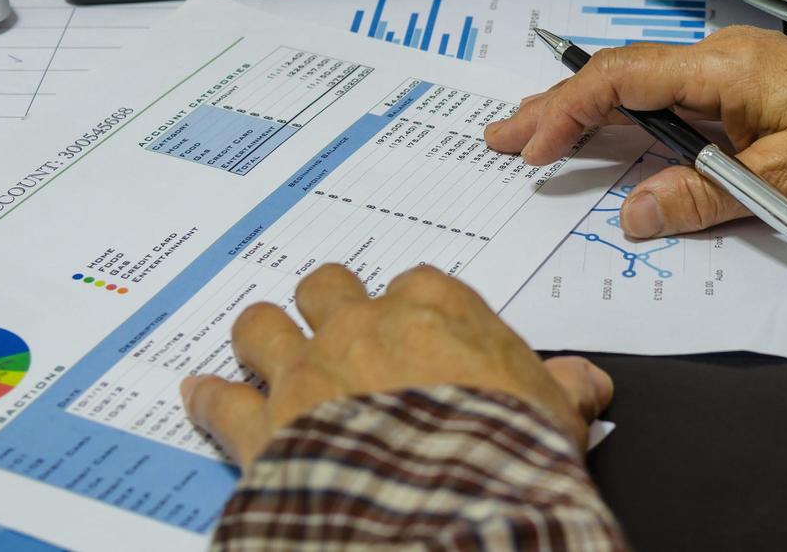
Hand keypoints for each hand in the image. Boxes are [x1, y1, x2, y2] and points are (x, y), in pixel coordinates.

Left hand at [181, 264, 612, 464]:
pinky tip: (200, 395)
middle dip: (327, 304)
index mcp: (434, 308)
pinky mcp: (263, 425)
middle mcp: (363, 325)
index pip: (415, 282)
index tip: (414, 328)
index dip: (411, 306)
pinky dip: (208, 398)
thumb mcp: (553, 415)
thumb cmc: (501, 451)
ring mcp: (307, 370)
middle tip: (332, 326)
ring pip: (262, 326)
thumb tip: (586, 381)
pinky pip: (219, 400)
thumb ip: (564, 387)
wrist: (445, 505)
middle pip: (328, 287)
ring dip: (262, 336)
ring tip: (262, 344)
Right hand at [484, 27, 786, 239]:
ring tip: (536, 133)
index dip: (567, 113)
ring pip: (640, 81)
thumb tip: (635, 214)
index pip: (621, 79)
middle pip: (618, 75)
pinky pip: (669, 93)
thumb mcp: (783, 183)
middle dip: (555, 106)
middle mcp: (719, 57)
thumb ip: (702, 197)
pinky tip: (608, 132)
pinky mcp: (745, 83)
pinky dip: (627, 113)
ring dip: (587, 109)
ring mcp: (731, 66)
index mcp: (721, 69)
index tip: (532, 150)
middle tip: (502, 134)